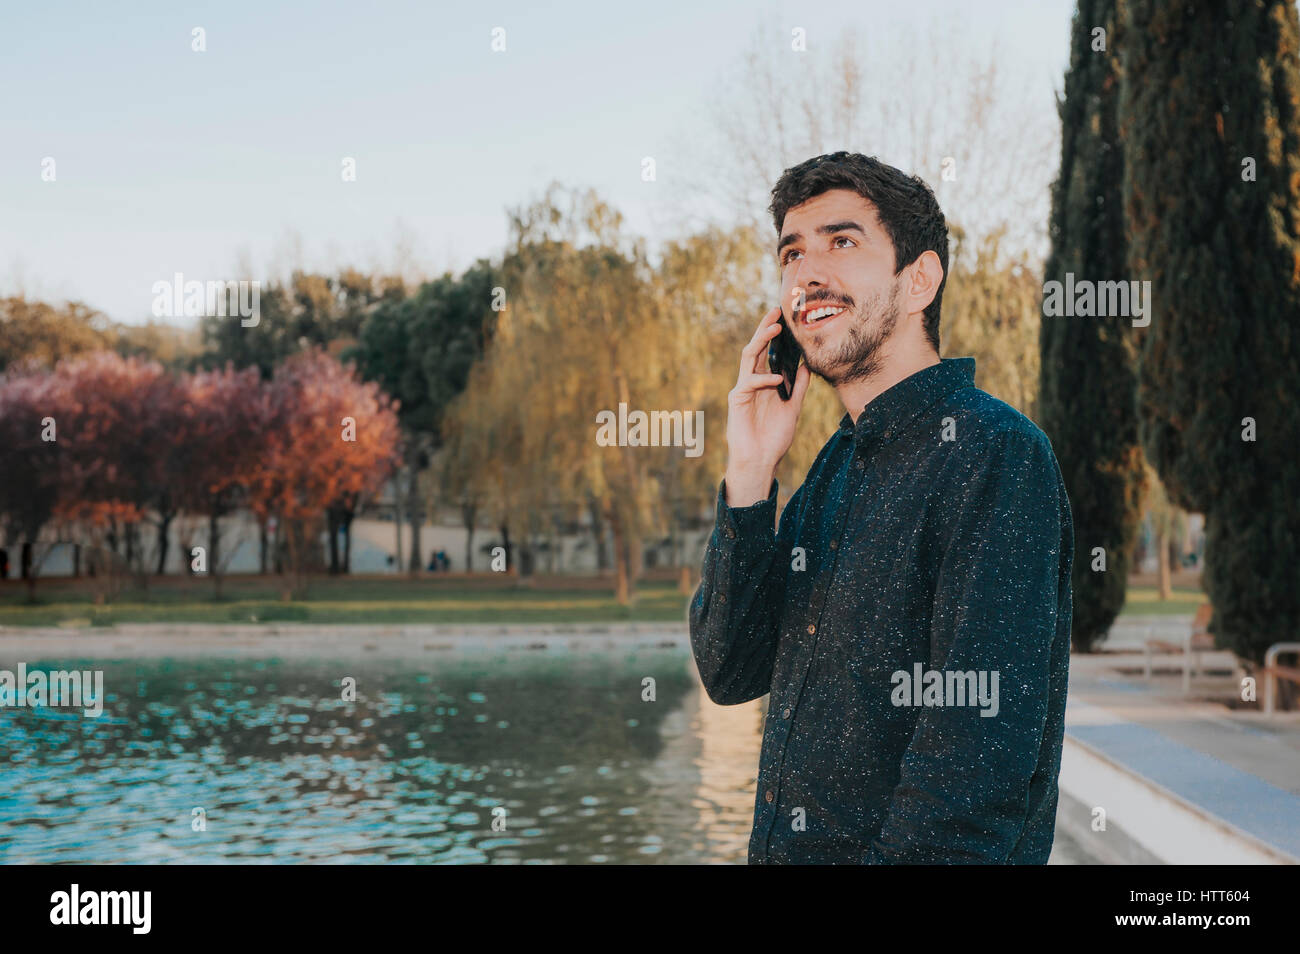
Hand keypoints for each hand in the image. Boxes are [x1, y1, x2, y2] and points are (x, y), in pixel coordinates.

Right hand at [723, 306, 811, 506]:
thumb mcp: (794, 407)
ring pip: (748, 358)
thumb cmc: (774, 437)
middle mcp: (751, 382)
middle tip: (775, 312)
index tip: (784, 318)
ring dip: (760, 342)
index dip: (774, 335)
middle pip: (756, 348)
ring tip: (774, 330)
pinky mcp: (736, 400)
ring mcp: (743, 390)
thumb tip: (808, 365)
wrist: (761, 461)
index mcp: (764, 382)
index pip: (767, 352)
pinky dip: (764, 379)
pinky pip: (749, 383)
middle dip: (765, 329)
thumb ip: (799, 387)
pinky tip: (777, 379)